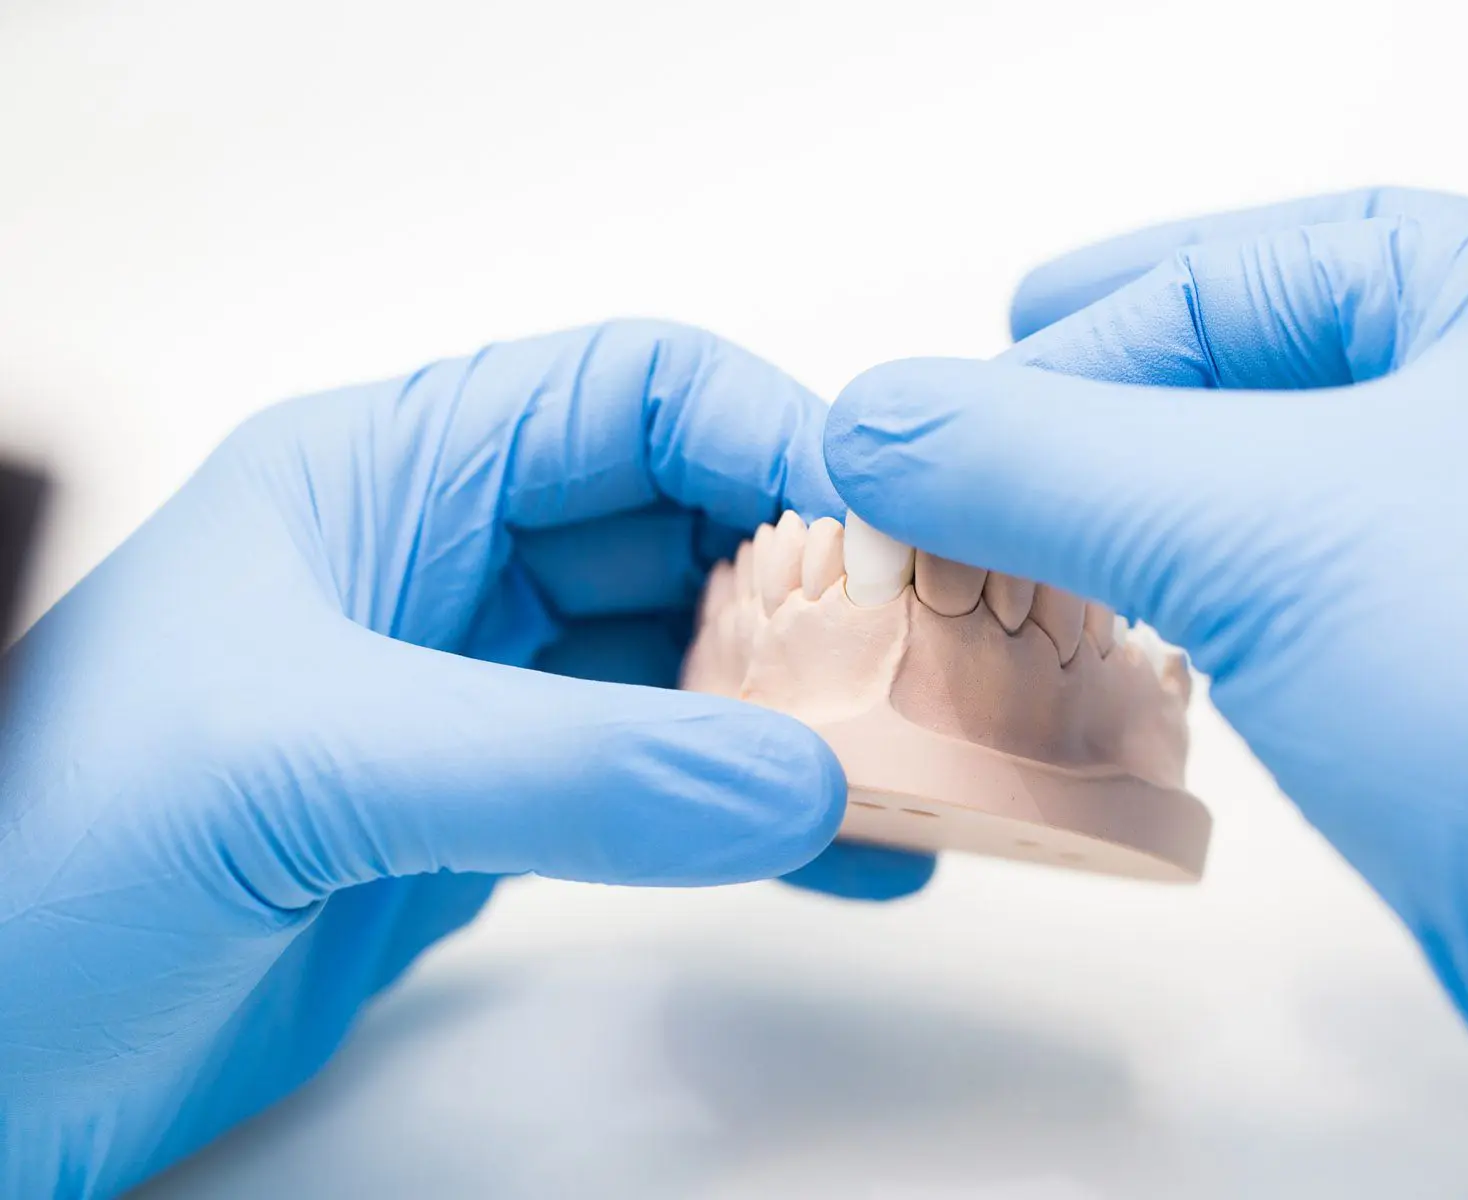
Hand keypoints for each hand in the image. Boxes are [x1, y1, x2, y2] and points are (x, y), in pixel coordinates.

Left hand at [0, 320, 928, 1197]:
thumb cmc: (49, 851)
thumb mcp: (306, 765)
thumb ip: (558, 768)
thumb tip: (792, 780)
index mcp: (386, 477)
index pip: (628, 397)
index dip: (769, 438)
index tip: (894, 525)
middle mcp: (442, 569)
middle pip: (682, 528)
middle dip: (816, 588)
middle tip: (938, 665)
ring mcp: (472, 697)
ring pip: (686, 662)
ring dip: (806, 710)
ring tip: (924, 768)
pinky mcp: (486, 815)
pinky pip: (658, 783)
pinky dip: (758, 815)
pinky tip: (847, 856)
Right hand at [826, 189, 1467, 1198]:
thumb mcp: (1255, 528)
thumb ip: (1043, 457)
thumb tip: (879, 416)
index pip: (1263, 267)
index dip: (1098, 317)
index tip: (971, 384)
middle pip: (1283, 369)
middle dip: (1126, 405)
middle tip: (999, 436)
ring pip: (1308, 492)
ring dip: (1169, 511)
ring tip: (1050, 538)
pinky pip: (1340, 602)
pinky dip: (1233, 605)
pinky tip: (1164, 638)